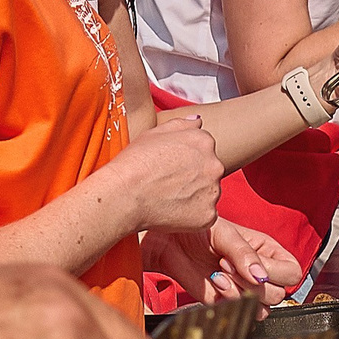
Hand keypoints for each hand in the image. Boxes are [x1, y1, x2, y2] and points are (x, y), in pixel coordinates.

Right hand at [104, 116, 221, 231]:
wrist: (124, 194)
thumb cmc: (134, 164)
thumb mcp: (154, 133)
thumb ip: (181, 125)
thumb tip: (197, 121)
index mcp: (204, 142)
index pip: (204, 150)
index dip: (185, 160)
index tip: (171, 168)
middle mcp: (214, 165)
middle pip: (209, 172)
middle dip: (194, 178)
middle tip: (168, 184)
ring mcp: (213, 192)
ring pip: (208, 194)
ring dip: (194, 197)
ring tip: (168, 199)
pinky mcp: (208, 216)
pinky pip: (204, 216)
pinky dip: (191, 216)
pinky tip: (171, 212)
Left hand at [146, 222, 299, 303]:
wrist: (169, 240)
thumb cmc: (199, 228)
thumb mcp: (225, 233)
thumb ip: (245, 254)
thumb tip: (261, 277)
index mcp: (267, 251)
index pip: (292, 272)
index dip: (274, 271)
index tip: (248, 262)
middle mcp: (260, 272)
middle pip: (279, 293)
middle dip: (251, 282)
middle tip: (227, 264)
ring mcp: (244, 289)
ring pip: (262, 308)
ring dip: (240, 293)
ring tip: (220, 275)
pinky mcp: (225, 301)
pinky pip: (238, 312)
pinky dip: (227, 301)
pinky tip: (213, 283)